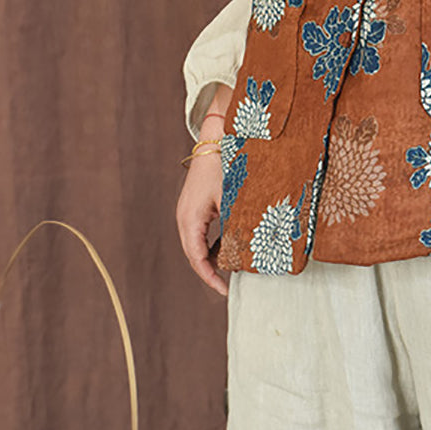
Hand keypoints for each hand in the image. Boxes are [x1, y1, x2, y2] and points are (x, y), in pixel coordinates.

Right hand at [176, 122, 228, 297]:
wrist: (215, 139)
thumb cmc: (224, 166)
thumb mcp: (232, 198)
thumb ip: (236, 225)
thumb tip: (246, 250)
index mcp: (191, 219)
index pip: (197, 258)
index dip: (210, 277)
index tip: (224, 290)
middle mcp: (184, 218)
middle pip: (193, 254)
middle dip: (209, 272)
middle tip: (226, 286)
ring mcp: (187, 211)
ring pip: (195, 244)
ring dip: (209, 258)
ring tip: (229, 269)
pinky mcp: (194, 205)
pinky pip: (199, 232)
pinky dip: (210, 244)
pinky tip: (227, 247)